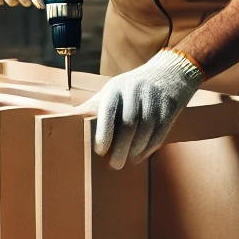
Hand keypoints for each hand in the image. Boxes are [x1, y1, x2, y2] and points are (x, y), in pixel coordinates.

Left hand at [84, 50, 203, 168]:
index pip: (109, 110)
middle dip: (121, 148)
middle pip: (129, 124)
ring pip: (145, 130)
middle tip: (114, 165)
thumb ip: (95, 107)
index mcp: (117, 87)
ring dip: (135, 150)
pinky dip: (149, 148)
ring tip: (128, 160)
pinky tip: (141, 155)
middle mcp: (136, 91)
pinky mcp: (170, 108)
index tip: (100, 150)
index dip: (104, 132)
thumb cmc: (132, 87)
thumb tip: (69, 122)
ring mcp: (154, 99)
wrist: (169, 72)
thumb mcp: (113, 90)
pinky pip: (159, 133)